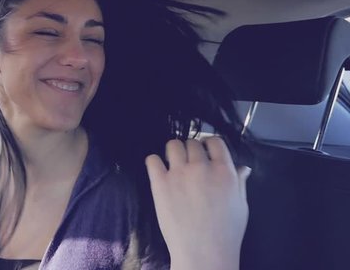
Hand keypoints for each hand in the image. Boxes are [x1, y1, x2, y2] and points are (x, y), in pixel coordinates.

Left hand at [145, 137, 250, 269]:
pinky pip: (152, 159)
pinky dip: (155, 162)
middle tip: (190, 164)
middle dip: (192, 151)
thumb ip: (240, 182)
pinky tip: (159, 172)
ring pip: (172, 145)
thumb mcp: (241, 205)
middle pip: (192, 142)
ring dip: (174, 152)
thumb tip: (242, 167)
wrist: (203, 252)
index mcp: (224, 170)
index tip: (206, 153)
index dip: (209, 145)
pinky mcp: (160, 183)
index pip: (214, 141)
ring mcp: (179, 174)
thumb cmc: (226, 232)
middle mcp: (201, 167)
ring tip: (174, 165)